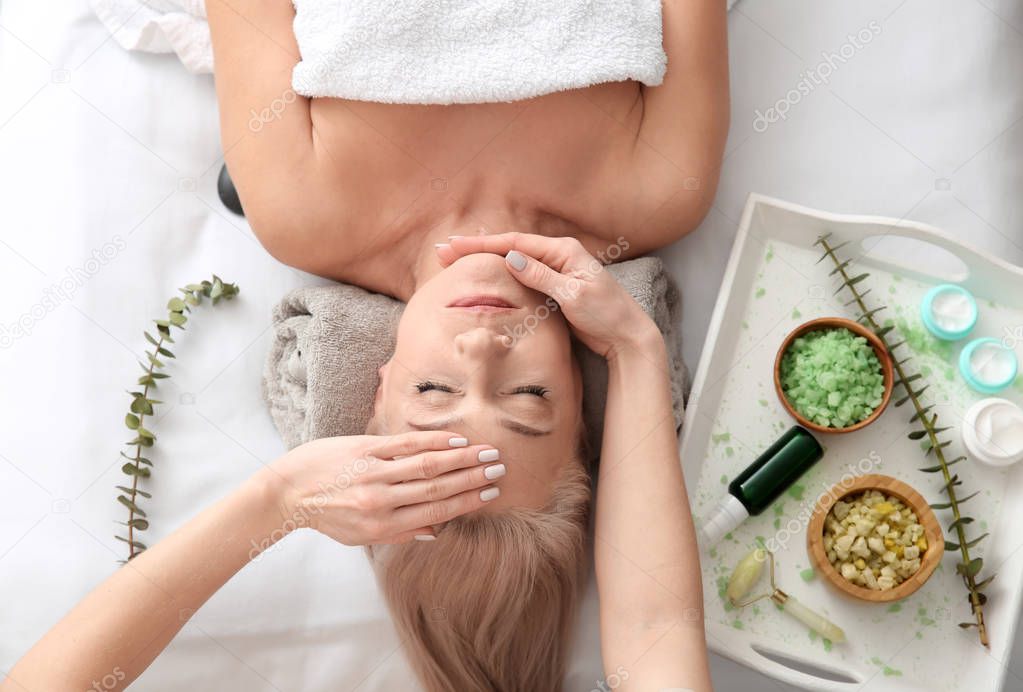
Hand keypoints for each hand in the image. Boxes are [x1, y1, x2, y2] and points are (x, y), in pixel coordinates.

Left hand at [262, 431, 503, 544]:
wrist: (287, 492)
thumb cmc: (327, 515)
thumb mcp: (361, 536)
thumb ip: (400, 533)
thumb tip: (437, 530)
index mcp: (382, 527)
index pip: (434, 513)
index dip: (465, 502)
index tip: (489, 494)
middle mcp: (380, 501)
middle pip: (435, 488)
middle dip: (470, 479)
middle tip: (498, 470)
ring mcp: (372, 473)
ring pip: (425, 465)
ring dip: (460, 458)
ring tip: (486, 453)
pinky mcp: (363, 449)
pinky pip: (404, 444)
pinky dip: (432, 442)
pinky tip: (454, 440)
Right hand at [437, 233, 658, 358]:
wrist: (627, 337)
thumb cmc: (607, 315)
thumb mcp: (573, 295)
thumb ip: (542, 276)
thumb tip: (511, 258)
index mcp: (563, 251)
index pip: (514, 244)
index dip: (481, 245)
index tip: (454, 246)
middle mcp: (558, 256)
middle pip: (509, 249)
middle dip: (476, 249)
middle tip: (443, 251)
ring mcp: (556, 271)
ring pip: (513, 262)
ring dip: (485, 260)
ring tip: (455, 258)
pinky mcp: (554, 288)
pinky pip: (522, 277)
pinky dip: (500, 275)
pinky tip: (484, 275)